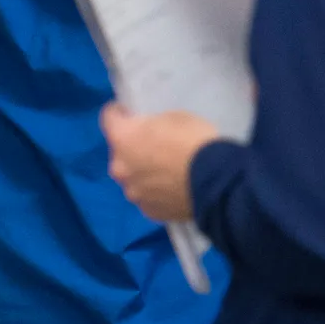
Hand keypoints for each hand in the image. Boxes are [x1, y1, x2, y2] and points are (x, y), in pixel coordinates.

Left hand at [101, 104, 219, 224]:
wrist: (216, 181)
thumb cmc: (194, 141)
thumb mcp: (173, 118)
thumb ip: (152, 126)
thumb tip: (148, 134)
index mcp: (122, 139)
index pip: (108, 118)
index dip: (120, 113)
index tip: (130, 112)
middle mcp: (120, 169)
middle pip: (119, 153)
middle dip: (131, 148)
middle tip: (153, 145)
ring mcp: (133, 193)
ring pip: (132, 178)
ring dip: (142, 173)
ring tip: (165, 172)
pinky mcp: (149, 211)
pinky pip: (148, 197)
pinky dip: (156, 192)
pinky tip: (173, 188)